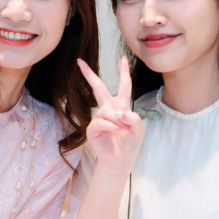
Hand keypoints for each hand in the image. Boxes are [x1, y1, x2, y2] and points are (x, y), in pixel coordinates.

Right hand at [78, 57, 143, 171]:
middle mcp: (108, 109)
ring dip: (117, 120)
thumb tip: (119, 113)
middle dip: (89, 75)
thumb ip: (134, 117)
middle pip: (98, 87)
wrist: (121, 159)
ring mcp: (99, 118)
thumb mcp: (139, 128)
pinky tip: (117, 131)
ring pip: (107, 112)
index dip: (124, 72)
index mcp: (121, 106)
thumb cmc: (130, 143)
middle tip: (80, 62)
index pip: (124, 86)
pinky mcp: (93, 128)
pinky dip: (111, 126)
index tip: (123, 59)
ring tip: (122, 130)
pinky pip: (101, 122)